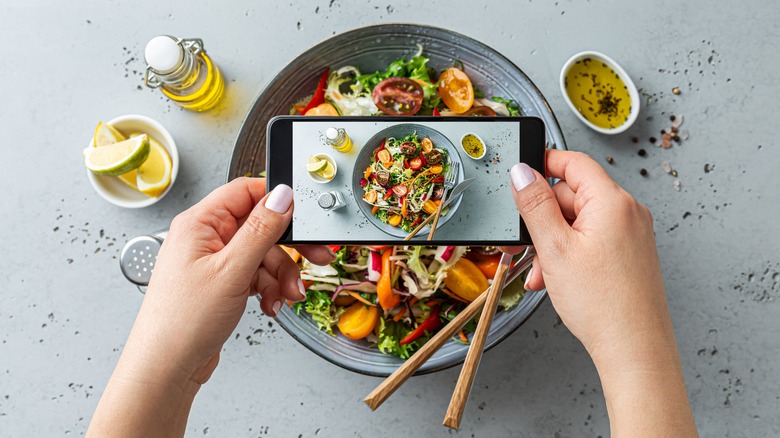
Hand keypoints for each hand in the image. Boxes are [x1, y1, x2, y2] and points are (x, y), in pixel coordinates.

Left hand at [88, 178, 333, 436]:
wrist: (167, 368)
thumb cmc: (182, 322)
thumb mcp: (232, 270)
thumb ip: (260, 230)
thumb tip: (282, 196)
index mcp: (199, 223)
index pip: (245, 191)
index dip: (276, 201)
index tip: (301, 217)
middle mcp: (205, 238)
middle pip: (260, 226)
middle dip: (287, 248)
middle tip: (315, 257)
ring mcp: (212, 262)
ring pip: (262, 254)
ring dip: (280, 275)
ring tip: (286, 296)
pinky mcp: (220, 283)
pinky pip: (255, 274)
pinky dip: (268, 288)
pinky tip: (270, 304)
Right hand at [503, 150, 696, 436]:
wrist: (634, 349)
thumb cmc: (604, 304)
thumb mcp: (554, 249)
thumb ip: (535, 205)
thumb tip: (522, 172)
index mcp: (612, 202)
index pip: (575, 163)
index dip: (544, 163)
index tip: (522, 173)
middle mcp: (628, 214)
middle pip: (573, 197)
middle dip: (544, 220)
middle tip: (524, 244)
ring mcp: (631, 235)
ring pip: (580, 224)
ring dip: (553, 243)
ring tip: (542, 273)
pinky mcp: (630, 255)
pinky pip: (592, 242)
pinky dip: (570, 255)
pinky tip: (556, 279)